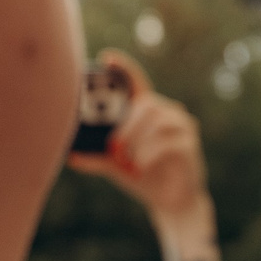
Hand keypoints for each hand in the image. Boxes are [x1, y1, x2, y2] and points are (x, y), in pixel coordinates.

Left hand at [66, 48, 223, 260]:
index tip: (105, 57)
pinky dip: (150, 155)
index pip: (137, 82)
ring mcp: (182, 127)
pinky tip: (142, 168)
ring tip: (129, 162)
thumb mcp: (116, 167)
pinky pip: (169, 143)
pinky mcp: (190, 145)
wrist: (171, 202)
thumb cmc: (144, 177)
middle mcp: (168, 113)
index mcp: (148, 113)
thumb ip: (98, 158)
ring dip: (138, 142)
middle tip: (114, 148)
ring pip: (159, 122)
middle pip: (147, 104)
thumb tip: (69, 156)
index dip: (124, 68)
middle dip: (128, 126)